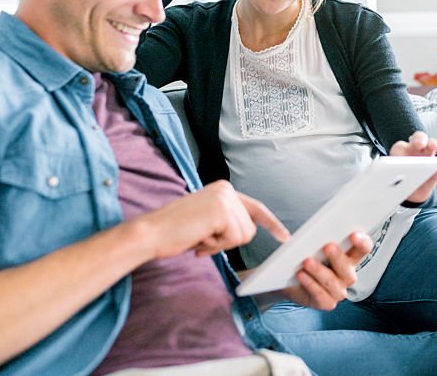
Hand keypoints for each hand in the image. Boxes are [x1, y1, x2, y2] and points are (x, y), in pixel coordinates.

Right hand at [133, 180, 288, 259]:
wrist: (151, 233)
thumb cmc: (174, 232)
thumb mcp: (206, 221)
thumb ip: (225, 221)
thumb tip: (245, 231)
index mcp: (223, 190)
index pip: (255, 207)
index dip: (271, 223)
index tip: (284, 236)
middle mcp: (226, 189)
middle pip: (249, 229)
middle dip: (227, 242)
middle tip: (203, 239)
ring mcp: (225, 199)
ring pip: (242, 236)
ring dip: (220, 245)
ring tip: (198, 237)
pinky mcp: (222, 211)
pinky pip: (233, 239)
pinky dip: (215, 246)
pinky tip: (198, 238)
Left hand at [278, 232, 371, 310]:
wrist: (290, 280)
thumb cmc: (305, 256)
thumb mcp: (312, 243)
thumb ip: (317, 235)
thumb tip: (312, 230)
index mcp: (350, 256)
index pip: (364, 248)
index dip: (362, 242)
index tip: (354, 234)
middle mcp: (347, 274)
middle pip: (348, 267)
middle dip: (338, 257)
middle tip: (328, 246)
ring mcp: (338, 290)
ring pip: (333, 282)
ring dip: (320, 271)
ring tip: (307, 261)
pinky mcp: (326, 302)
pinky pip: (321, 295)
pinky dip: (310, 284)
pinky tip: (301, 274)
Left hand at [388, 131, 436, 203]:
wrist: (411, 194)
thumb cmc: (399, 183)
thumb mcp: (392, 181)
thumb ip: (390, 177)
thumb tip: (384, 179)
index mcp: (400, 153)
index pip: (400, 146)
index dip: (402, 148)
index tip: (402, 152)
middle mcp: (415, 150)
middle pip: (418, 139)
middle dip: (419, 139)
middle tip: (419, 144)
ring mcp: (427, 157)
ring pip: (431, 145)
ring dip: (433, 144)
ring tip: (434, 146)